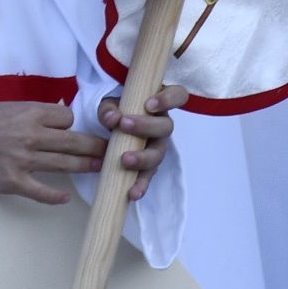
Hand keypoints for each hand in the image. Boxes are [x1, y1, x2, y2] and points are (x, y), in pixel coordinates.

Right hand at [0, 101, 106, 204]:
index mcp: (30, 113)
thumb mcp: (8, 107)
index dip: (75, 126)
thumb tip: (57, 116)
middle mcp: (31, 135)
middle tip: (113, 152)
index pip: (66, 118)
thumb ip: (32, 113)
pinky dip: (55, 196)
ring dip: (85, 167)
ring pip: (64, 164)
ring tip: (101, 170)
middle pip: (74, 142)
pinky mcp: (13, 181)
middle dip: (97, 147)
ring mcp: (23, 160)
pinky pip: (41, 191)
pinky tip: (66, 198)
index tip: (83, 133)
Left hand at [97, 82, 187, 201]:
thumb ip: (109, 109)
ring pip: (159, 154)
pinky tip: (132, 193)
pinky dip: (141, 185)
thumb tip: (112, 118)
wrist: (114, 130)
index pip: (178, 95)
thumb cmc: (119, 110)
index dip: (168, 99)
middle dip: (146, 126)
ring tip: (124, 159)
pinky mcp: (149, 167)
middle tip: (124, 124)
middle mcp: (163, 126)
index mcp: (160, 104)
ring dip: (143, 157)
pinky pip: (148, 177)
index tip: (149, 104)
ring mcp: (158, 148)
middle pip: (166, 126)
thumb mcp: (110, 105)